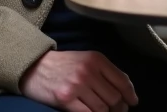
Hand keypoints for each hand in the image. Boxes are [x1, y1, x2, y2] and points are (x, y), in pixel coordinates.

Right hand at [20, 50, 137, 111]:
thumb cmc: (63, 66)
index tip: (132, 103)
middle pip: (114, 97)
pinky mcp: (65, 98)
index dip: (130, 95)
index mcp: (96, 59)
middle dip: (119, 109)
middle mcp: (88, 70)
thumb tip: (128, 90)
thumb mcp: (86, 60)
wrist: (34, 67)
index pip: (122, 80)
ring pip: (103, 109)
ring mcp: (77, 85)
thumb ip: (106, 72)